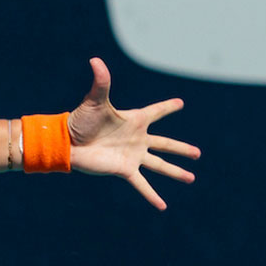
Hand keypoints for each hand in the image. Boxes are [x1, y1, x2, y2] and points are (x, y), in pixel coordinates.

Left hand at [66, 57, 197, 208]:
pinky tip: (162, 206)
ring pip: (160, 165)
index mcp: (134, 120)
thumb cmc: (81, 121)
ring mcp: (133, 156)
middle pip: (165, 144)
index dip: (167, 107)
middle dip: (181, 149)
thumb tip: (95, 60)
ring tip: (191, 178)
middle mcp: (137, 139)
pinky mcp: (125, 170)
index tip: (180, 103)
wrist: (68, 144)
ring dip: (175, 172)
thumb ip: (101, 81)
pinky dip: (152, 196)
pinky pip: (142, 185)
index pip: (156, 112)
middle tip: (197, 153)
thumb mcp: (95, 101)